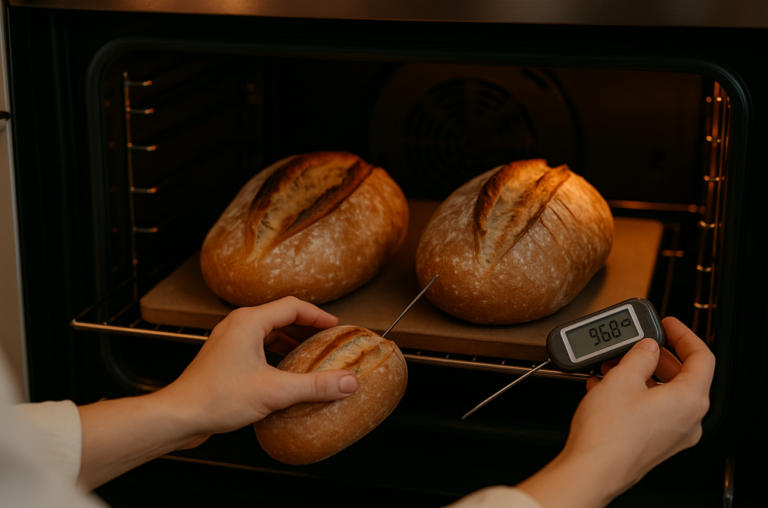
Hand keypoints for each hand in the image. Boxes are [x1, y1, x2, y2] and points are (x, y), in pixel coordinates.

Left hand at [77, 297, 357, 489]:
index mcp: (249, 321)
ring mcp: (229, 341)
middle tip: (327, 340)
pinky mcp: (224, 358)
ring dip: (291, 341)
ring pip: (268, 332)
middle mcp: (237, 325)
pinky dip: (276, 353)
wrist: (179, 416)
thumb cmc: (215, 398)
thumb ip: (315, 385)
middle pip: (280, 317)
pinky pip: (257, 347)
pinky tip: (285, 372)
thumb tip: (348, 381)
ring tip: (311, 355)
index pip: (293, 306)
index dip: (318, 315)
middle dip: (307, 328)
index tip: (336, 326)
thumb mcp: (275, 391)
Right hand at [517, 317, 714, 507]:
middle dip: (657, 356)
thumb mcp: (622, 378)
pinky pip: (651, 411)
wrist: (591, 469)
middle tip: (637, 343)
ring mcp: (672, 435)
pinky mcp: (653, 444)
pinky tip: (606, 387)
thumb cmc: (608, 433)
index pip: (702, 358)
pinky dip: (634, 394)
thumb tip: (647, 347)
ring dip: (640, 375)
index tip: (668, 325)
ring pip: (664, 394)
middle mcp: (688, 420)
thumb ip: (640, 355)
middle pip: (683, 376)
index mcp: (690, 400)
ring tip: (612, 365)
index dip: (685, 335)